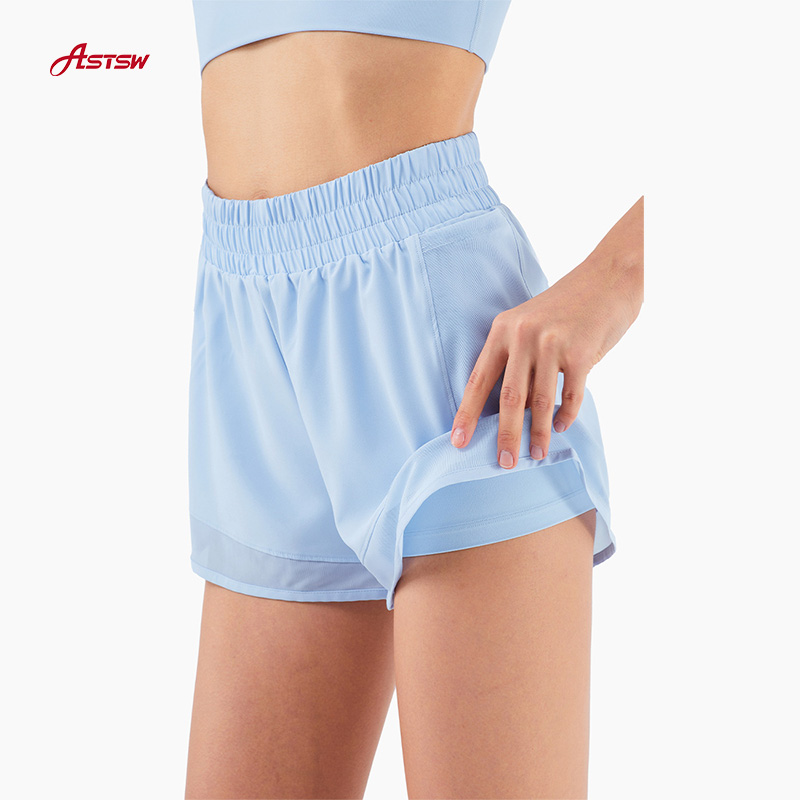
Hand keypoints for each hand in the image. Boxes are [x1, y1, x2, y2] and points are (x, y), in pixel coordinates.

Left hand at [449, 197, 643, 467]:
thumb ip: (515, 360)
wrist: (608, 278)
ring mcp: (552, 344)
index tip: (458, 442)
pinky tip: (561, 427)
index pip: (478, 380)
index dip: (467, 414)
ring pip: (540, 402)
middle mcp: (523, 336)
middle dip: (505, 435)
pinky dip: (565, 416)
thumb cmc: (565, 309)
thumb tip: (508, 411)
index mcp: (503, 330)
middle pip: (508, 397)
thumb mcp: (528, 325)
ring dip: (538, 433)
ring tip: (535, 454)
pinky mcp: (581, 352)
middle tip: (503, 463)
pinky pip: (570, 396)